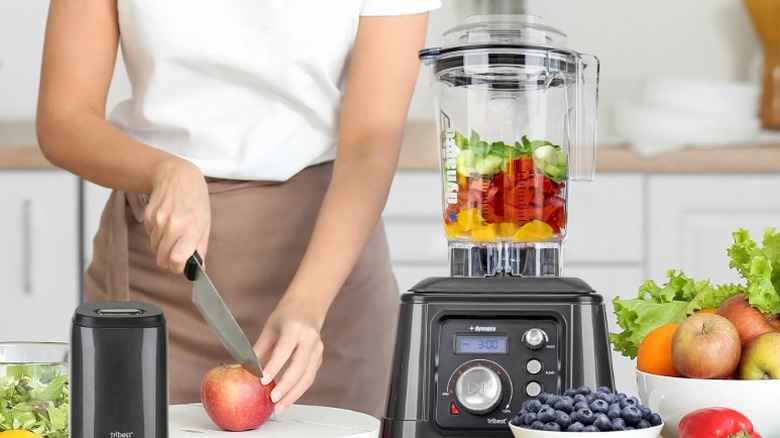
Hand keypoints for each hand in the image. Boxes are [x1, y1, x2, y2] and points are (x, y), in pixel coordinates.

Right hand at [144, 158, 210, 272]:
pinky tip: (165, 223)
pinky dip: (157, 235)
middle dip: (168, 260)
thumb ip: (201, 247)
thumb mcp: (205, 222)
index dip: (178, 267)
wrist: (177, 176)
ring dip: (162, 247)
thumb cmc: (196, 200)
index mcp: (192, 228)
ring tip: (173, 233)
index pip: (177, 259)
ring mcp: (159, 221)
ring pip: (155, 249)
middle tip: (175, 253)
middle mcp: (174, 225)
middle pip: (163, 258)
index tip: (180, 266)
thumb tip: (200, 269)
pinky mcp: (148, 217)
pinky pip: (150, 236)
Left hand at [253, 298, 324, 414]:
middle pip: (300, 366)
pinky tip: (287, 399)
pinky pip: (309, 378)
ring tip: (279, 407)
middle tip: (273, 399)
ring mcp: (318, 349)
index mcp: (295, 327)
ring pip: (308, 376)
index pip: (285, 349)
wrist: (307, 309)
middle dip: (286, 385)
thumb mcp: (269, 329)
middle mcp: (310, 338)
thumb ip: (259, 350)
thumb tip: (244, 370)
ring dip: (294, 394)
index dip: (275, 366)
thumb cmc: (285, 318)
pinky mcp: (319, 359)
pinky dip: (298, 390)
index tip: (263, 381)